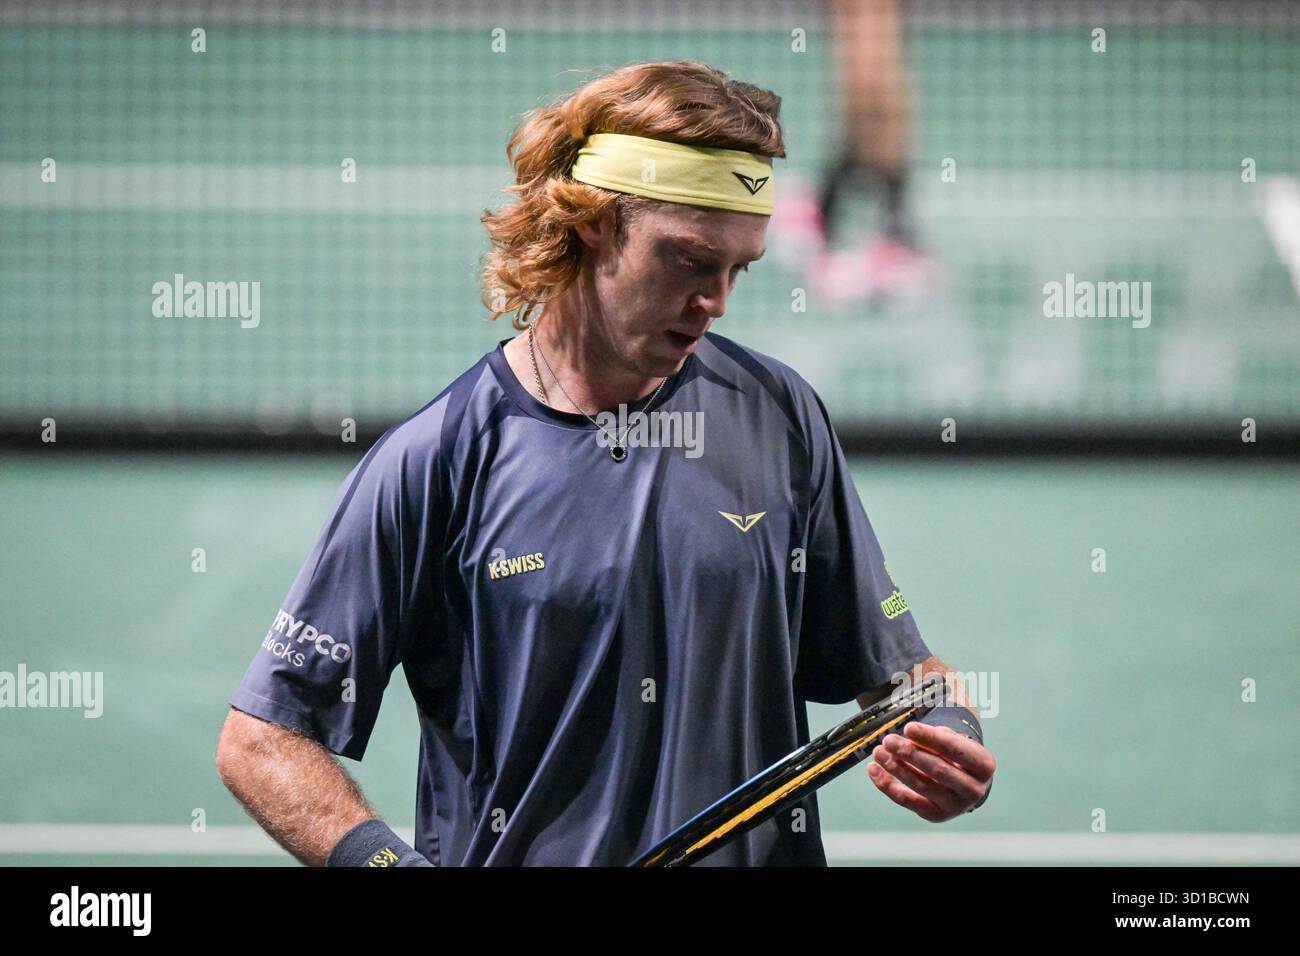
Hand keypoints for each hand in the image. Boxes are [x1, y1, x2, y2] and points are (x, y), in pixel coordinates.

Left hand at [866, 721, 994, 821]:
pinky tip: (874, 770)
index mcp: (984, 765)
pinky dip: (887, 785)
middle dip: (910, 754)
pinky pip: (908, 801)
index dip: (930, 738)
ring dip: (896, 768)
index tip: (908, 727)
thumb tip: (908, 736)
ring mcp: (956, 806)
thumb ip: (935, 738)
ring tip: (879, 752)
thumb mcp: (954, 740)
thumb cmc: (958, 755)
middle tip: (889, 740)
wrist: (967, 783)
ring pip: (921, 786)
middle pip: (938, 770)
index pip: (955, 749)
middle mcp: (974, 789)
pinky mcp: (936, 815)